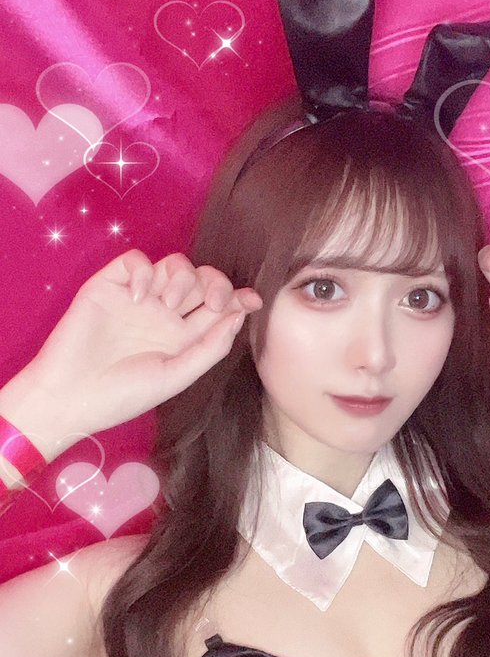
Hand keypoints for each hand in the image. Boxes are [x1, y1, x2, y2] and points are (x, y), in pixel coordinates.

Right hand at [27, 249, 262, 436]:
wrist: (69, 396)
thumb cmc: (121, 396)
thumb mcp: (174, 377)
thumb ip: (209, 348)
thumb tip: (239, 316)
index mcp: (181, 338)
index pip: (217, 309)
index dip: (238, 298)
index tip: (253, 300)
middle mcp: (163, 315)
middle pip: (201, 281)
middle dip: (215, 284)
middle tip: (211, 304)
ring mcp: (137, 298)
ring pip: (174, 264)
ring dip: (181, 277)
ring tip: (167, 305)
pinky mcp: (109, 285)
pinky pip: (135, 261)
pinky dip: (144, 271)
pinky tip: (139, 297)